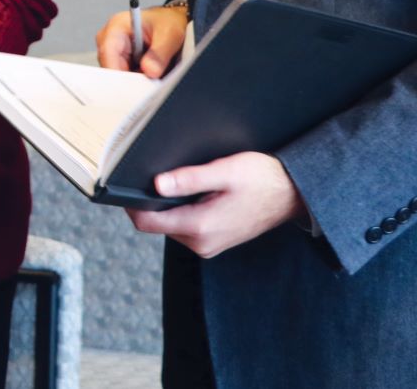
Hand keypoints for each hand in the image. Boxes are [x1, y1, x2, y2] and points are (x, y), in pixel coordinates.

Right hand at [96, 2, 187, 76]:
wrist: (171, 23)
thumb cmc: (166, 21)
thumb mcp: (169, 34)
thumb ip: (159, 53)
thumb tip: (150, 71)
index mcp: (116, 26)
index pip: (108, 54)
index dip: (119, 73)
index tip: (134, 87)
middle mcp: (109, 40)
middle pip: (111, 68)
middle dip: (131, 79)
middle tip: (151, 82)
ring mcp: (113, 53)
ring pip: (119, 77)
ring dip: (137, 81)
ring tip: (155, 75)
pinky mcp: (120, 63)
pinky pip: (125, 79)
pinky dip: (139, 81)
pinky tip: (150, 76)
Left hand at [125, 151, 304, 257]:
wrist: (294, 196)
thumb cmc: (263, 179)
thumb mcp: (225, 171)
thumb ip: (189, 179)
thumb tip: (156, 184)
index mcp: (200, 227)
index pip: (147, 222)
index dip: (130, 203)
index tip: (123, 182)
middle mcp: (201, 243)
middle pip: (156, 222)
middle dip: (151, 200)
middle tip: (156, 172)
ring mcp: (207, 245)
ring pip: (170, 223)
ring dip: (169, 204)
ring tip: (183, 180)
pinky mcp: (213, 241)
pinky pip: (185, 225)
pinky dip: (182, 209)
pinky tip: (196, 191)